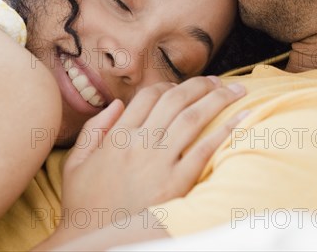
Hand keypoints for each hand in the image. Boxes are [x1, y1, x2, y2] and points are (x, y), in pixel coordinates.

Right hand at [59, 77, 246, 235]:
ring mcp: (158, 163)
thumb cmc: (84, 202)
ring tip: (235, 90)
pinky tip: (240, 117)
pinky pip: (203, 151)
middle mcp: (139, 144)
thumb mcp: (75, 162)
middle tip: (217, 81)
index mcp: (117, 136)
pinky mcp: (175, 184)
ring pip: (192, 119)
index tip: (182, 87)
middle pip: (175, 101)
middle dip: (200, 85)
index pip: (148, 97)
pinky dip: (224, 131)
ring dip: (216, 99)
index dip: (168, 86)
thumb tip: (118, 104)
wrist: (93, 240)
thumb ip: (94, 130)